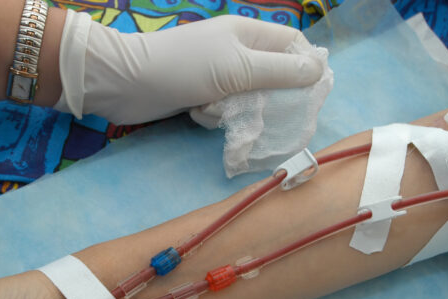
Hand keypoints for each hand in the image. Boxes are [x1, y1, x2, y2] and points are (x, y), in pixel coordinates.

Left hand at [54, 12, 321, 124]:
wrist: (128, 83)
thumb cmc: (184, 68)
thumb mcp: (239, 69)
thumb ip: (281, 71)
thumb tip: (319, 71)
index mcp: (248, 34)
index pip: (292, 45)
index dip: (305, 67)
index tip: (308, 94)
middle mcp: (235, 51)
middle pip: (273, 76)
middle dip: (268, 98)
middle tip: (263, 113)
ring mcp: (216, 73)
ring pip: (248, 98)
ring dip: (237, 110)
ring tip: (218, 109)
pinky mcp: (200, 94)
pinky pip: (222, 109)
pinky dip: (214, 115)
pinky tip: (198, 113)